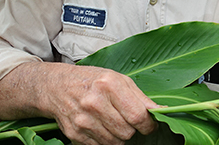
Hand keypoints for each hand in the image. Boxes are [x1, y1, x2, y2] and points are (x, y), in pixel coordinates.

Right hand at [0, 62, 157, 144]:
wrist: (57, 86)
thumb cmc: (93, 81)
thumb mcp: (119, 79)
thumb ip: (141, 97)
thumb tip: (161, 112)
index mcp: (110, 85)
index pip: (138, 116)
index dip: (148, 125)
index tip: (149, 124)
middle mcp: (95, 102)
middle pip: (127, 132)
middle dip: (132, 130)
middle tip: (127, 120)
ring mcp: (83, 120)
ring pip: (115, 142)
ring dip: (119, 136)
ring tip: (113, 122)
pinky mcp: (75, 133)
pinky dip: (106, 140)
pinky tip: (101, 126)